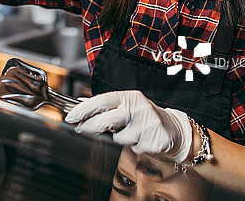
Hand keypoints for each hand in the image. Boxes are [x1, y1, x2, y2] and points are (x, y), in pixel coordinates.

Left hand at [65, 90, 191, 161]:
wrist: (174, 129)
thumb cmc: (145, 116)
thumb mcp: (127, 105)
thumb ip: (106, 106)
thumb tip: (80, 103)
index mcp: (129, 97)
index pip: (102, 100)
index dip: (84, 109)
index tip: (70, 116)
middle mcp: (138, 108)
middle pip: (106, 119)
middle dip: (89, 126)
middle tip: (80, 129)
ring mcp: (147, 124)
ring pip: (119, 138)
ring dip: (120, 138)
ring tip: (131, 132)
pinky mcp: (154, 141)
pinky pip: (133, 148)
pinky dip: (135, 145)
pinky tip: (143, 139)